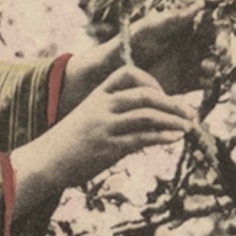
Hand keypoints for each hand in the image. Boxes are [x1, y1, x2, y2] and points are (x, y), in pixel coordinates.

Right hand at [11, 65, 193, 216]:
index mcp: (97, 95)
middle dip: (172, 102)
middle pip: (144, 94)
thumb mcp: (90, 120)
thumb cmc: (70, 143)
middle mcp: (102, 106)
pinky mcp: (108, 147)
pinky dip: (162, 136)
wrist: (45, 162)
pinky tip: (175, 139)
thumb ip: (117, 117)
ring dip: (172, 120)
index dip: (151, 80)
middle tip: (190, 112)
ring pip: (146, 115)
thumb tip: (150, 124)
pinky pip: (141, 138)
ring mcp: (105, 126)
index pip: (128, 73)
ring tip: (189, 127)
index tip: (164, 95)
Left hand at [126, 5, 215, 94]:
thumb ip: (173, 19)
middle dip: (224, 51)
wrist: (113, 73)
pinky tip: (204, 84)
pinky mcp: (189, 82)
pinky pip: (207, 82)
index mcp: (185, 25)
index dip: (221, 31)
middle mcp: (192, 42)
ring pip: (217, 63)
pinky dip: (210, 83)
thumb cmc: (127, 44)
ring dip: (217, 67)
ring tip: (206, 71)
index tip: (218, 42)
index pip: (212, 23)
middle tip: (219, 58)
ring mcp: (192, 62)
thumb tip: (200, 4)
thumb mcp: (148, 29)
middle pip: (220, 44)